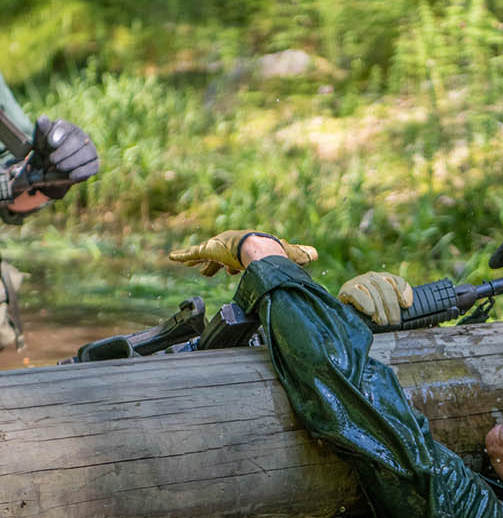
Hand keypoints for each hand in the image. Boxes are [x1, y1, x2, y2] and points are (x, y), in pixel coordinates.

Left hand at [25, 116, 99, 198]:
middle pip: (77, 141)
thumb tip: (43, 119)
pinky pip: (92, 167)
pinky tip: (71, 175)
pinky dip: (81, 172)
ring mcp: (90, 150)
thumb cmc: (45, 151)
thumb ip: (41, 129)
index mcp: (67, 127)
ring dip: (71, 162)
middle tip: (52, 160)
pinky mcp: (94, 164)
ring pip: (86, 154)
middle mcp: (81, 136)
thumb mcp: (40, 140)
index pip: (65, 128)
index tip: (51, 144)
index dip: (57, 136)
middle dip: (63, 152)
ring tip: (59, 168)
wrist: (51, 170)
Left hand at [169, 230, 317, 276]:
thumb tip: (316, 255)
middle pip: (221, 256)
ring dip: (200, 262)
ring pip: (206, 256)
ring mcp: (218, 248)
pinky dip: (182, 256)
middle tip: (212, 272)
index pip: (239, 257)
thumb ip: (300, 254)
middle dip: (217, 264)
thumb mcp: (289, 253)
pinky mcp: (207, 250)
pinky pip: (191, 253)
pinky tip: (171, 257)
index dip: (235, 265)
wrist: (260, 249)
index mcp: (247, 247)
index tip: (233, 271)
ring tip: (195, 268)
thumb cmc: (273, 251)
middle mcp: (231, 246)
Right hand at [338, 271, 412, 325]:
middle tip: (394, 323)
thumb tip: (406, 307)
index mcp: (384, 279)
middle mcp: (372, 277)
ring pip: (373, 291)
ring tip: (383, 323)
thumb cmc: (368, 315)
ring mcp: (359, 281)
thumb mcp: (384, 310)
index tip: (406, 305)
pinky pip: (357, 293)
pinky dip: (364, 302)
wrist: (343, 315)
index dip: (403, 292)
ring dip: (380, 309)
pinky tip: (369, 311)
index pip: (397, 281)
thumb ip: (395, 307)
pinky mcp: (346, 289)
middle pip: (386, 288)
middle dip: (392, 306)